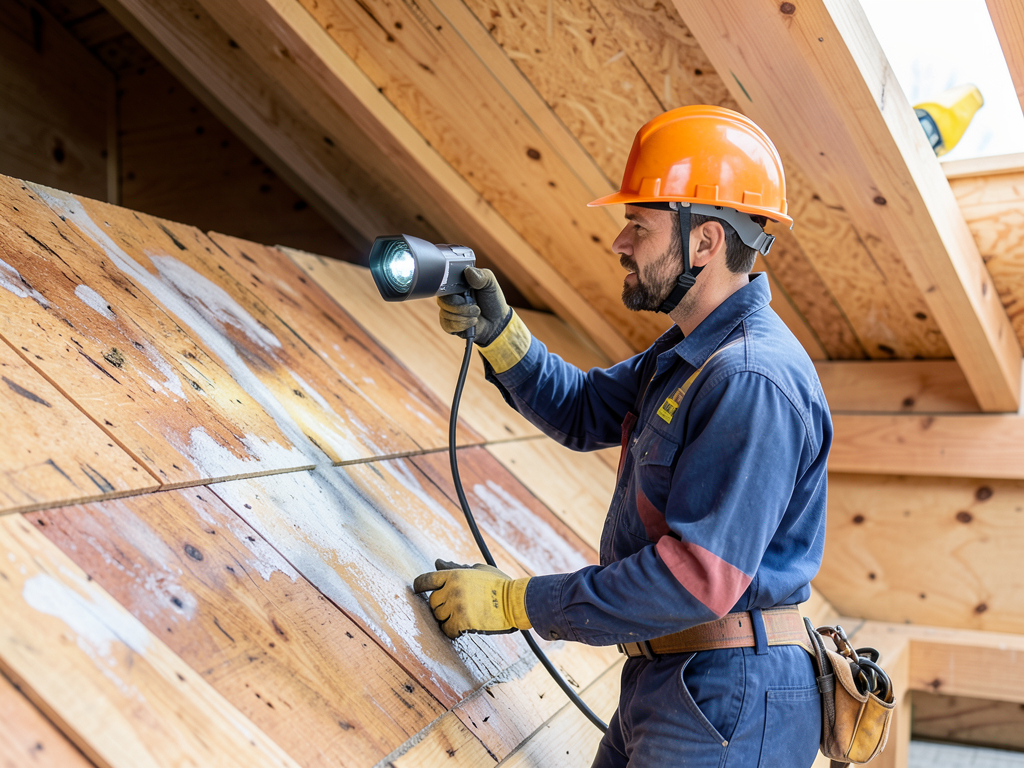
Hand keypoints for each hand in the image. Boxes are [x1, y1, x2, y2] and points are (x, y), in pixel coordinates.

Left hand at [413, 559, 530, 638]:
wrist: (515, 600)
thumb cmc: (499, 583)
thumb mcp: (477, 570)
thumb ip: (455, 568)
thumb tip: (437, 563)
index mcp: (454, 575)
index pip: (426, 580)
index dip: (418, 586)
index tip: (417, 590)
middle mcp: (452, 589)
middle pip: (432, 602)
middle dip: (440, 605)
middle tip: (452, 608)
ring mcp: (456, 606)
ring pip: (439, 616)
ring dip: (446, 618)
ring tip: (460, 617)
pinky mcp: (462, 622)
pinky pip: (447, 630)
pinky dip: (451, 631)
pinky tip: (459, 629)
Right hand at [437, 267, 509, 344]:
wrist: (497, 321)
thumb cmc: (491, 300)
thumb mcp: (490, 283)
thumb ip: (481, 275)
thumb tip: (469, 271)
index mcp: (455, 284)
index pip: (443, 284)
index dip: (453, 290)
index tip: (465, 293)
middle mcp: (448, 297)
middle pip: (444, 301)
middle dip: (462, 306)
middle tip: (476, 306)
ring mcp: (447, 311)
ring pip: (446, 314)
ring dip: (465, 316)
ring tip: (476, 314)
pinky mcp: (448, 325)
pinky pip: (448, 325)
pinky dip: (463, 324)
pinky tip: (472, 322)